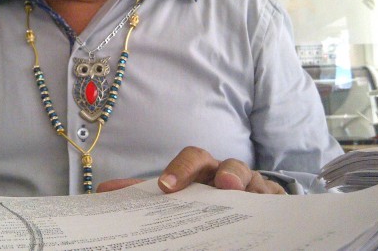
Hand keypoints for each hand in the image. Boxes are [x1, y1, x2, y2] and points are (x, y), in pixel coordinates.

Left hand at [96, 146, 285, 194]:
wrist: (247, 204)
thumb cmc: (207, 195)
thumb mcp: (178, 193)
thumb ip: (144, 194)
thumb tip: (103, 193)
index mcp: (204, 170)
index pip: (192, 160)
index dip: (179, 170)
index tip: (164, 187)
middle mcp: (230, 174)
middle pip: (228, 165)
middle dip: (224, 172)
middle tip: (218, 184)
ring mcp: (254, 187)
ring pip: (254, 179)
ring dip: (245, 183)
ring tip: (236, 191)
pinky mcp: (274, 202)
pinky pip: (275, 200)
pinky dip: (272, 203)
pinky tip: (267, 216)